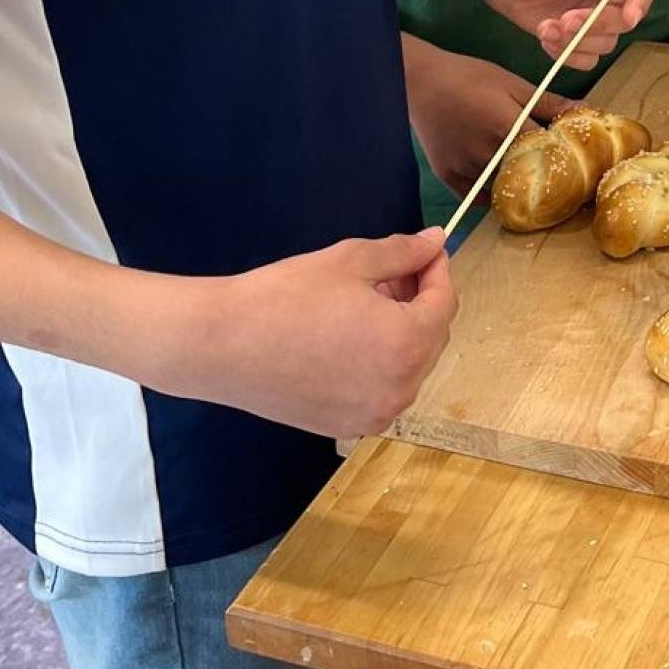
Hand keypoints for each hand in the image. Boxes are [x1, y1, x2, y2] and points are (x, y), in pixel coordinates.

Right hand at [190, 231, 456, 438]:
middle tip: (391, 273)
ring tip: (366, 302)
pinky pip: (382, 390)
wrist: (223, 345)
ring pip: (409, 366)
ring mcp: (374, 415)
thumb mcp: (351, 261)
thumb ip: (402, 253)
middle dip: (420, 301)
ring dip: (401, 332)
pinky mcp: (347, 427)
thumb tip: (436, 241)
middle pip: (432, 338)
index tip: (425, 251)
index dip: (437, 271)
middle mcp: (400, 389)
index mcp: (407, 344)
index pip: (445, 303)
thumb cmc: (287, 297)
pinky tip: (348, 337)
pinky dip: (379, 362)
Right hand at [407, 43, 579, 195]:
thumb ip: (548, 101)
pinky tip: (499, 181)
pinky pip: (477, 197)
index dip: (564, 158)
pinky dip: (490, 192)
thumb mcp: (512, 84)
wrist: (420, 81)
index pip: (548, 153)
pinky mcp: (448, 176)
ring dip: (515, 184)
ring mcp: (466, 167)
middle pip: (527, 175)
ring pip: (502, 187)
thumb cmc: (469, 76)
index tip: (574, 160)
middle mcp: (488, 152)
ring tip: (525, 175)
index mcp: (508, 126)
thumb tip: (584, 109)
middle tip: (552, 170)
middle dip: (542, 174)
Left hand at [473, 0, 657, 67]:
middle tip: (566, 20)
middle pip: (625, 19)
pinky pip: (584, 57)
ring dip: (577, 42)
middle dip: (598, 25)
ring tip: (546, 27)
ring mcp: (591, 13)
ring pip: (605, 42)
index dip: (641, 0)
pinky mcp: (571, 33)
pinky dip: (566, 54)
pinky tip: (544, 34)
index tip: (629, 17)